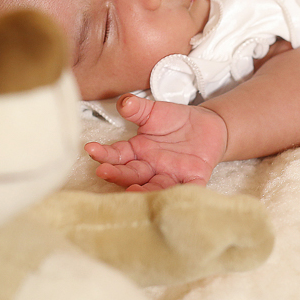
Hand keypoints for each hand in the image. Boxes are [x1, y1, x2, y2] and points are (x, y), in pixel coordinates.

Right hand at [84, 95, 227, 190]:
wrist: (208, 126)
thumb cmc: (176, 121)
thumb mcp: (154, 112)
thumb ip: (137, 108)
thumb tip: (124, 102)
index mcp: (137, 152)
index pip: (117, 155)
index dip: (104, 153)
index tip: (90, 148)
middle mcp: (150, 167)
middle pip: (131, 173)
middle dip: (117, 174)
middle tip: (104, 171)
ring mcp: (170, 175)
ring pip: (153, 186)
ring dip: (142, 190)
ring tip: (130, 190)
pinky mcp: (192, 179)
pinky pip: (186, 188)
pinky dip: (179, 194)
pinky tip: (171, 198)